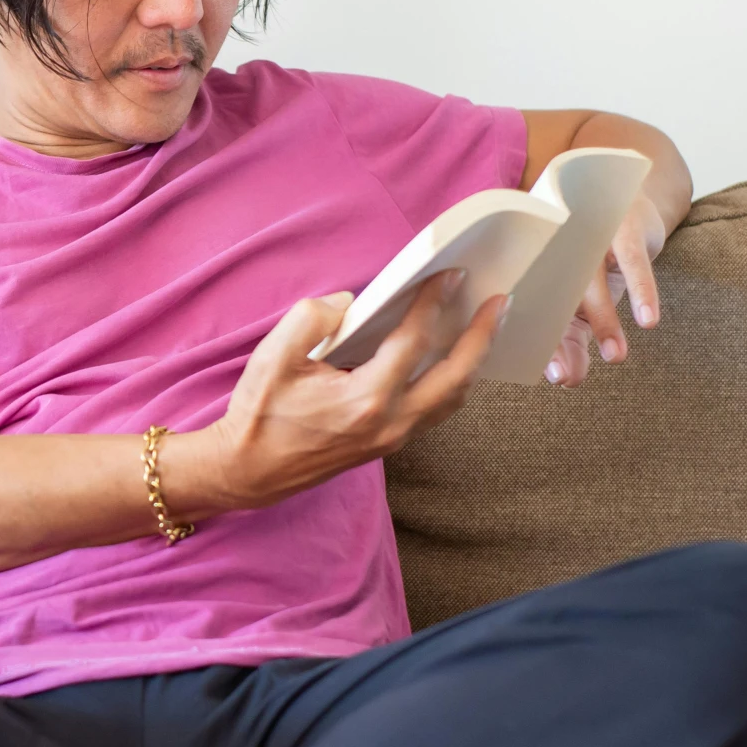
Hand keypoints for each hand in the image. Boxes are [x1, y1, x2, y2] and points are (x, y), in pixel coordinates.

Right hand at [178, 272, 507, 510]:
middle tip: (500, 303)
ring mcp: (392, 438)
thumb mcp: (274, 357)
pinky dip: (450, 382)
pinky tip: (451, 359)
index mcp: (364, 399)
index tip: (450, 276)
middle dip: (481, 337)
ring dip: (472, 362)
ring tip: (485, 328)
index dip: (434, 304)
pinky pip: (434, 410)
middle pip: (455, 377)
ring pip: (451, 399)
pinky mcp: (387, 444)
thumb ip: (313, 318)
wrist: (247, 471)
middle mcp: (388, 423)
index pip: (414, 343)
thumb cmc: (258, 415)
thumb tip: (349, 304)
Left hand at [547, 195, 667, 387]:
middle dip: (561, 341)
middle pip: (557, 301)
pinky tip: (648, 319)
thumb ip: (576, 334)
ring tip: (615, 356)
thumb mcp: (586, 294)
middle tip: (568, 377)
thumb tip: (567, 378)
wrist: (632, 199)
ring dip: (603, 321)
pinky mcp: (624, 225)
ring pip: (592, 282)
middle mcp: (560, 253)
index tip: (559, 379)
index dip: (549, 347)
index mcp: (545, 271)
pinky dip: (641, 290)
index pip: (541, 314)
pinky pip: (633, 261)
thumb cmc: (599, 256)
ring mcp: (591, 236)